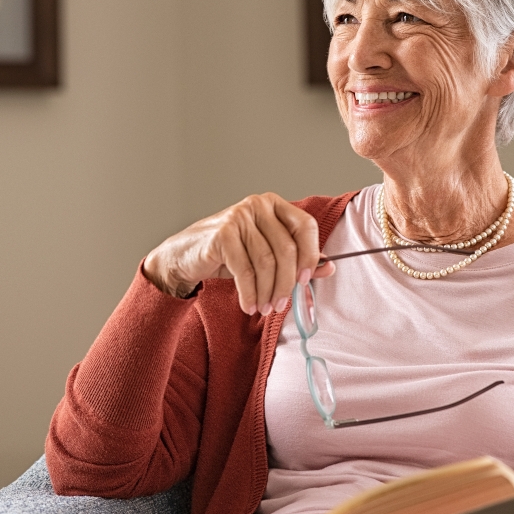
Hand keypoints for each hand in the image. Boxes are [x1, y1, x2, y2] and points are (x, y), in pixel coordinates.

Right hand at [142, 193, 334, 313]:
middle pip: (287, 249)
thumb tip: (329, 267)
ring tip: (264, 308)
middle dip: (287, 283)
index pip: (306, 226)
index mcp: (274, 205)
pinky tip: (249, 305)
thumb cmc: (229, 254)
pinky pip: (245, 271)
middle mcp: (258, 205)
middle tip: (281, 305)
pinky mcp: (222, 234)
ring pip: (267, 263)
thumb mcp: (265, 255)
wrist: (185, 256)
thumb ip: (298, 259)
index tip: (306, 280)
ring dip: (268, 292)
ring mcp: (239, 217)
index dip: (311, 254)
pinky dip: (250, 293)